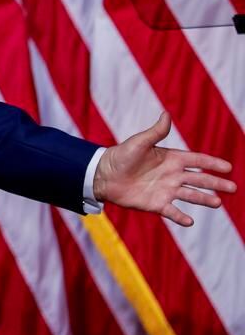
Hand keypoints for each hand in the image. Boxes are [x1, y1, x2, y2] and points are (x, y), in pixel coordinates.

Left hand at [94, 112, 235, 226]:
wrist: (103, 175)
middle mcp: (172, 175)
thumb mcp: (139, 143)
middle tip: (233, 187)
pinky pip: (172, 211)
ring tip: (218, 202)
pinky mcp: (156, 204)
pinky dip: (180, 217)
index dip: (212, 164)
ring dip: (204, 199)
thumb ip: (155, 132)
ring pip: (190, 195)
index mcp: (171, 159)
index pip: (197, 161)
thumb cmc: (121, 156)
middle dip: (216, 183)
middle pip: (199, 179)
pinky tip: (189, 221)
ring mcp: (166, 190)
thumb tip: (166, 114)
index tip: (228, 167)